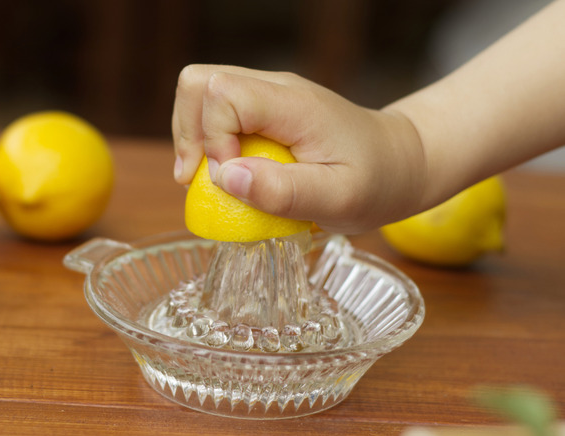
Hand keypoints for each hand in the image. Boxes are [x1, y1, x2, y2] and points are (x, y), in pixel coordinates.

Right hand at [172, 64, 424, 232]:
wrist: (400, 162)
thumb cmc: (377, 182)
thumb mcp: (340, 200)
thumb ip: (285, 191)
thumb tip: (226, 177)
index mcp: (293, 104)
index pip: (222, 92)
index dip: (211, 137)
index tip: (230, 180)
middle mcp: (275, 88)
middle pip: (199, 82)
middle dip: (188, 132)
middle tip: (199, 179)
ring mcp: (267, 95)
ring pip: (200, 92)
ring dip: (192, 138)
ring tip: (207, 179)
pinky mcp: (263, 109)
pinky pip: (215, 111)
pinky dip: (207, 142)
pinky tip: (223, 174)